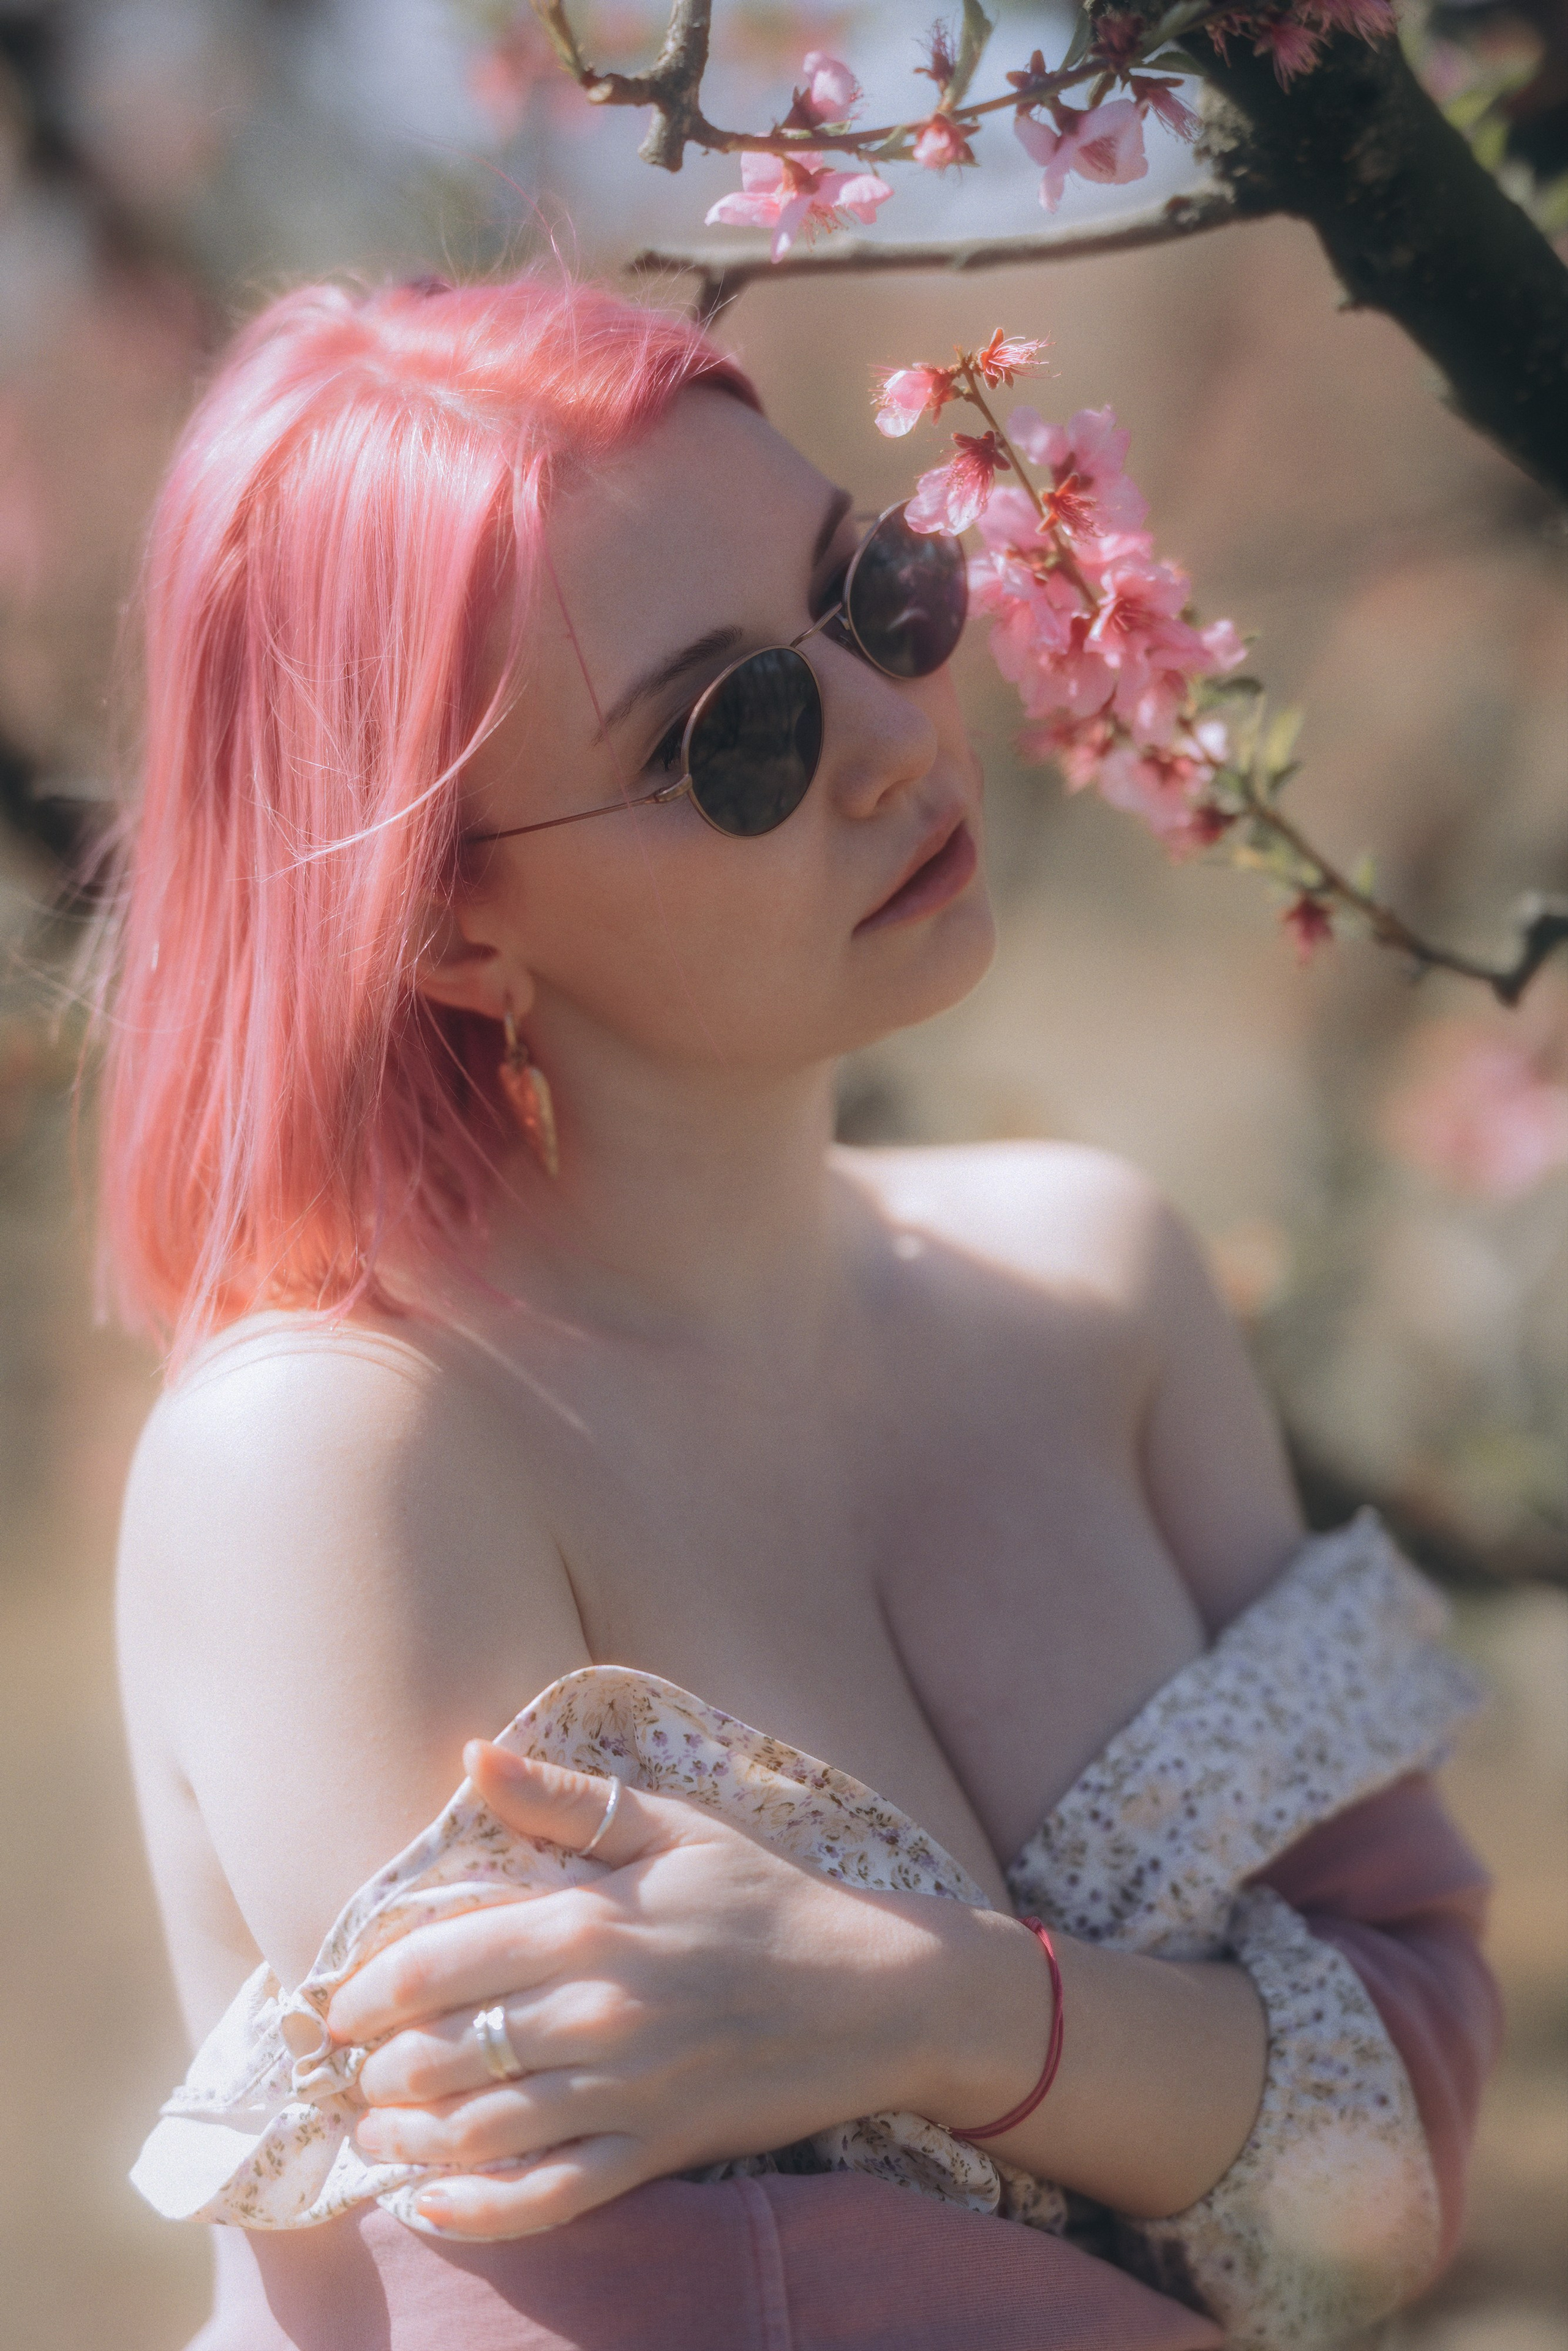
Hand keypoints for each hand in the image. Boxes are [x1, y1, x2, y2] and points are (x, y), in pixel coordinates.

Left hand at [326, 1743, 991, 2237]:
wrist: (877, 1988)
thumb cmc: (767, 1897)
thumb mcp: (672, 1826)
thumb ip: (563, 1799)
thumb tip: (470, 1754)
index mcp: (591, 1921)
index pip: (438, 1963)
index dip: (366, 1991)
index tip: (336, 2004)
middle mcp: (597, 2009)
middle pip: (442, 2054)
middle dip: (374, 2072)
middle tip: (348, 2074)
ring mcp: (629, 2088)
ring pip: (481, 2130)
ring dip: (406, 2139)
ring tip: (373, 2132)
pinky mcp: (660, 2149)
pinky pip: (551, 2196)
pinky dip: (480, 2209)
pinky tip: (434, 2202)